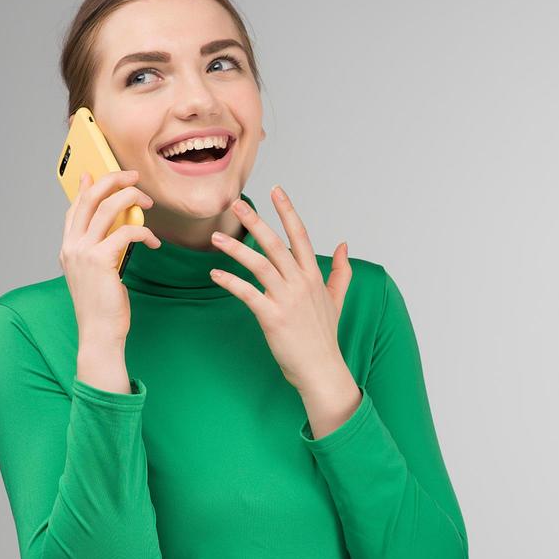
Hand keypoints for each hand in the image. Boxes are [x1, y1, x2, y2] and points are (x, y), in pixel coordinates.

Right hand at [59, 169, 161, 348]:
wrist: (99, 333)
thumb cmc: (102, 307)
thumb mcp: (96, 274)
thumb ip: (100, 250)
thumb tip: (116, 231)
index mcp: (68, 249)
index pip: (75, 208)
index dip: (86, 188)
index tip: (96, 174)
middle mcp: (71, 246)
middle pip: (90, 198)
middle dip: (113, 180)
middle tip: (133, 176)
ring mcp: (83, 252)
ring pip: (108, 208)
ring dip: (131, 197)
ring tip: (147, 201)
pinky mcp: (100, 260)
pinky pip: (126, 232)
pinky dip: (144, 232)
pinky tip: (153, 242)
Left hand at [208, 185, 352, 393]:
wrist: (321, 368)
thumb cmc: (324, 336)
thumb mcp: (337, 299)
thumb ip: (342, 271)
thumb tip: (343, 244)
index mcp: (313, 276)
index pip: (300, 235)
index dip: (288, 211)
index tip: (277, 190)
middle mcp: (301, 283)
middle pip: (276, 244)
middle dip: (255, 221)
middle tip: (235, 204)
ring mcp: (287, 300)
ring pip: (259, 264)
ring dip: (236, 249)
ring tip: (216, 237)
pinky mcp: (272, 317)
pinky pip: (247, 293)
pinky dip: (230, 281)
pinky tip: (215, 273)